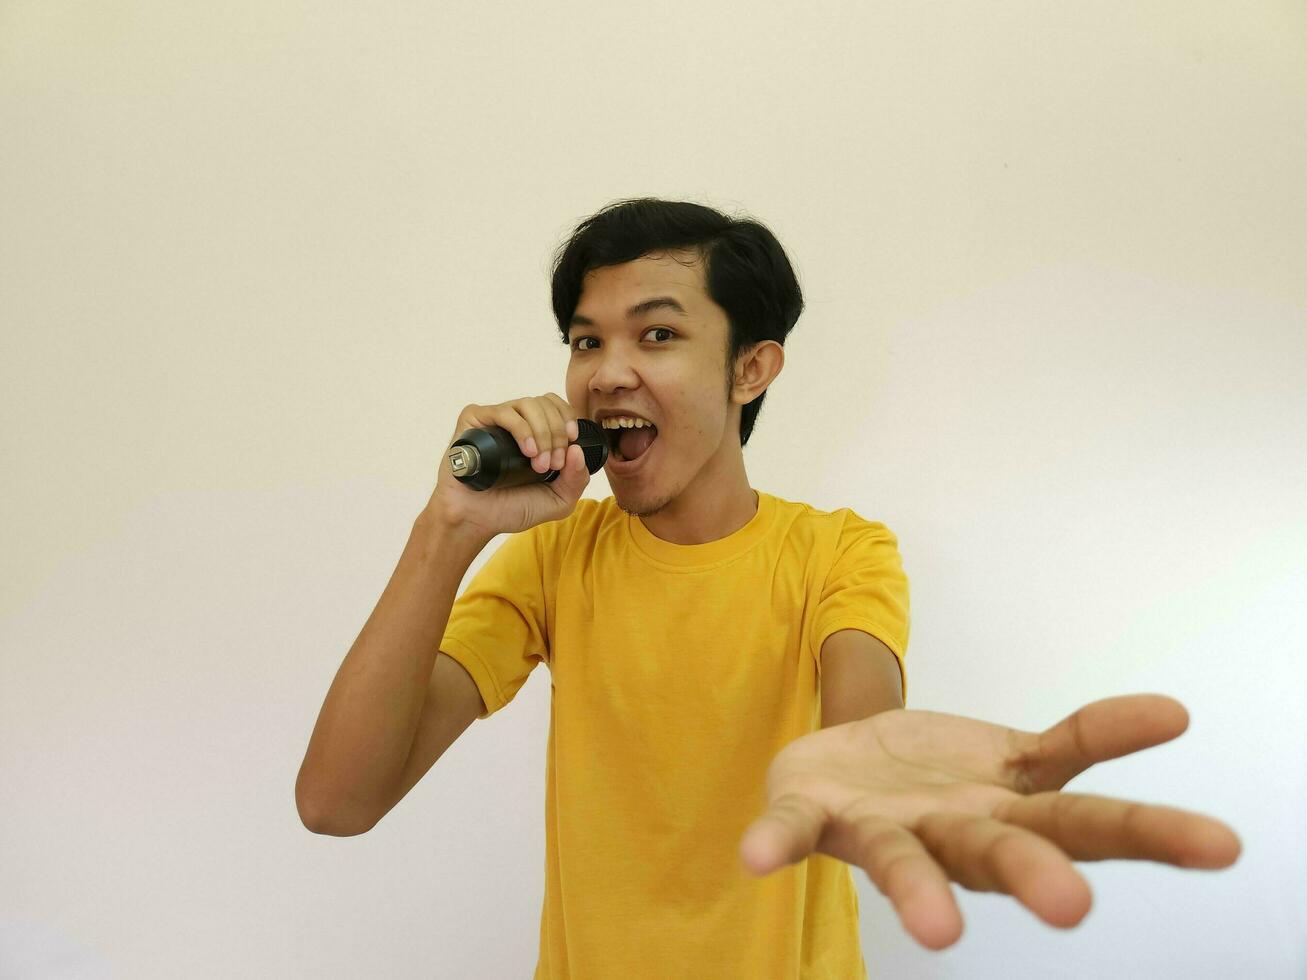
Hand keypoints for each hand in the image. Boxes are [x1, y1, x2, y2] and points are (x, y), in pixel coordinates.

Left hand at [738, 694, 1240, 950]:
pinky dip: (775, 841)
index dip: (1152, 832)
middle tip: (1071, 907)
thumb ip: (1088, 740)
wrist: (855, 762)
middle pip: (1004, 850)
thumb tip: (1175, 714)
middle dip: (1035, 876)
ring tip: (936, 930)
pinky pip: (797, 830)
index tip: (1221, 846)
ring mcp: (889, 826)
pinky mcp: (822, 816)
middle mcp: (957, 831)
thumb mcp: (1024, 756)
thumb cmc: (944, 772)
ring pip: (907, 857)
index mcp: (1015, 813)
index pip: (1092, 821)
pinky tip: (754, 859)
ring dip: (917, 890)